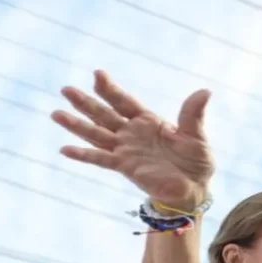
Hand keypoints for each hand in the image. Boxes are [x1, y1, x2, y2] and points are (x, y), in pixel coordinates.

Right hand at [51, 70, 213, 210]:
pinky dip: (83, 155)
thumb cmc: (196, 160)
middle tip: (65, 89)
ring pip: (96, 134)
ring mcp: (124, 150)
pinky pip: (100, 159)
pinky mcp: (123, 167)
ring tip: (56, 114)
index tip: (97, 74)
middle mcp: (131, 133)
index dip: (110, 89)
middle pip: (104, 114)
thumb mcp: (197, 136)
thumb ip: (193, 114)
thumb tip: (204, 91)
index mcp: (147, 121)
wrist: (192, 188)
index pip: (124, 101)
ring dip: (76, 125)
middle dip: (85, 102)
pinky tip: (65, 149)